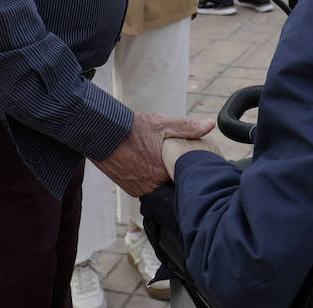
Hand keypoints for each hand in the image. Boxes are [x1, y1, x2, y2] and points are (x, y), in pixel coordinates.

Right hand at [92, 112, 215, 196]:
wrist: (102, 135)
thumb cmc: (133, 128)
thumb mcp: (162, 123)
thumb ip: (188, 126)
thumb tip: (211, 124)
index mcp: (165, 170)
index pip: (185, 177)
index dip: (189, 169)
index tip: (191, 163)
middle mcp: (153, 184)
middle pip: (172, 183)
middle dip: (174, 173)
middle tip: (174, 162)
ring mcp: (140, 189)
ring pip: (159, 187)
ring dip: (161, 178)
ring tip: (159, 164)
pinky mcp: (130, 190)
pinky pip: (146, 188)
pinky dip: (148, 180)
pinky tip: (148, 167)